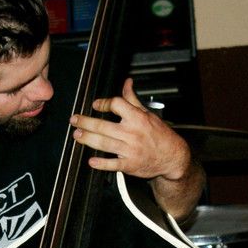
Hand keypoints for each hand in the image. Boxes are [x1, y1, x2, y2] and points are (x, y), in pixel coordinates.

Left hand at [70, 78, 191, 181]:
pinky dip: (102, 164)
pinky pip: (113, 164)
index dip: (104, 103)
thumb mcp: (148, 113)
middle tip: (74, 120)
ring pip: (104, 143)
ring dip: (88, 139)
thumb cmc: (160, 134)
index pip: (116, 105)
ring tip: (77, 135)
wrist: (172, 157)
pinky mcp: (130, 165)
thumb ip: (133, 99)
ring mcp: (130, 149)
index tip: (96, 105)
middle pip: (103, 125)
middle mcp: (132, 133)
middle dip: (86, 122)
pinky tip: (92, 161)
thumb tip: (127, 82)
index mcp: (137, 117)